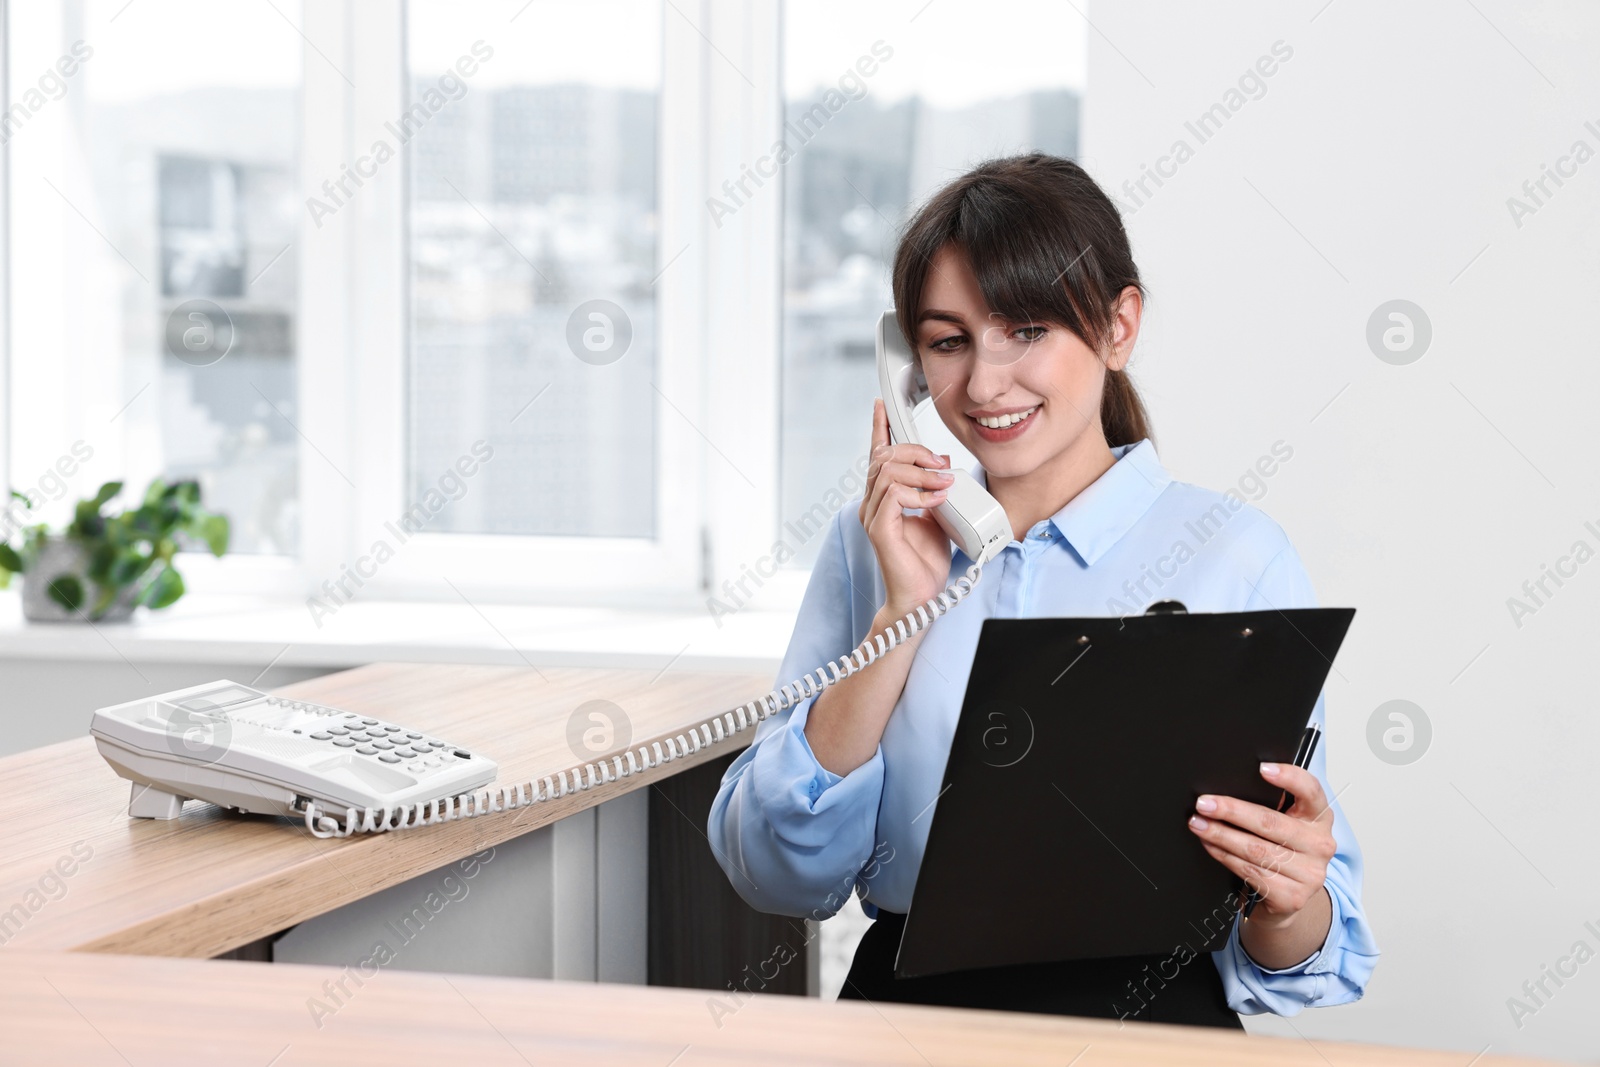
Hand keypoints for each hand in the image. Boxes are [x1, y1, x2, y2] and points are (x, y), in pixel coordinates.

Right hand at [860, 397, 955, 616]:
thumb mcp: (937, 514)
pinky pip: (893, 495)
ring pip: (887, 472)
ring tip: (944, 484)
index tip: (881, 405)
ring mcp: (872, 515)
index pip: (877, 456)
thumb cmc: (926, 559)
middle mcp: (872, 503)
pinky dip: (918, 493)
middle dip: (915, 452)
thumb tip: (944, 468)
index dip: (879, 428)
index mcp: (884, 497)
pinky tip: (935, 500)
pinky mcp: (879, 529)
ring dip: (921, 473)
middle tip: (942, 464)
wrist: (922, 596)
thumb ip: (934, 490)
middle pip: (884, 457)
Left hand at [1187, 762, 1335, 924]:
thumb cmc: (1281, 852)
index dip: (1288, 777)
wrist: (1287, 900)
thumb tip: (1230, 786)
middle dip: (1231, 810)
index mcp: (1319, 818)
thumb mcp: (1285, 826)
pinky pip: (1249, 871)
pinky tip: (1211, 846)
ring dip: (1220, 835)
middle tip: (1204, 804)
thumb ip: (1272, 806)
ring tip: (1198, 824)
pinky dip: (1224, 856)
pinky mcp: (1292, 897)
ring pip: (1255, 848)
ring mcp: (1309, 874)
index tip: (1262, 768)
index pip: (1310, 791)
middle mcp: (1320, 844)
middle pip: (1270, 821)